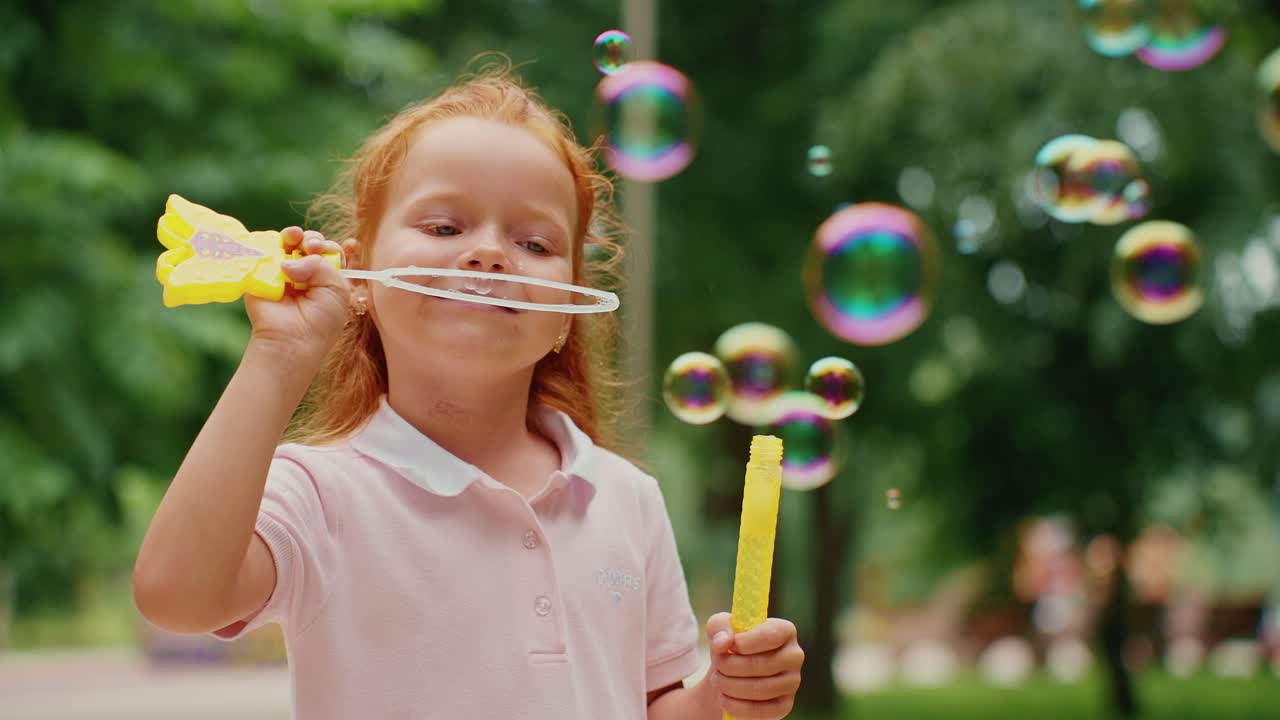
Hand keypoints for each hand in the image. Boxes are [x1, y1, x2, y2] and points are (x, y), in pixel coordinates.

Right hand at [245, 227, 351, 363]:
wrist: (291, 340)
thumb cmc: (320, 320)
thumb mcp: (338, 290)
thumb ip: (323, 265)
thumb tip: (288, 262)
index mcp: (328, 278)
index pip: (332, 252)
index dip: (331, 247)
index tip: (329, 250)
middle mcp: (306, 273)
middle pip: (311, 243)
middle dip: (313, 240)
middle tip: (311, 247)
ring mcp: (283, 272)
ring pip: (289, 242)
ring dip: (294, 236)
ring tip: (295, 240)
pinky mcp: (261, 273)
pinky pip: (265, 249)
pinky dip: (272, 242)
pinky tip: (281, 246)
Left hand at [700, 612, 803, 718]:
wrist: (730, 674)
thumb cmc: (730, 646)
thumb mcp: (720, 628)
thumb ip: (719, 627)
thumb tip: (723, 642)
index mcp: (785, 630)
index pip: (769, 635)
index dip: (743, 642)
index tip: (725, 647)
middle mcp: (794, 655)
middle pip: (762, 664)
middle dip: (730, 667)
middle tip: (716, 667)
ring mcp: (792, 682)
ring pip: (761, 689)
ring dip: (730, 686)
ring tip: (717, 681)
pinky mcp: (785, 705)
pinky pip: (762, 711)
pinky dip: (737, 706)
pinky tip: (724, 699)